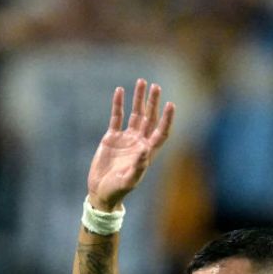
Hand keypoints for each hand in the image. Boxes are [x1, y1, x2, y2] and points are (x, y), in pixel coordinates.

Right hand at [88, 78, 174, 211]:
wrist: (101, 191)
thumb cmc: (118, 189)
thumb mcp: (128, 180)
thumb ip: (137, 166)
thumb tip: (145, 150)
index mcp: (147, 152)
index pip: (161, 132)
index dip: (167, 119)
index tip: (171, 104)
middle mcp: (139, 142)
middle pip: (149, 118)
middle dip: (153, 102)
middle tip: (156, 86)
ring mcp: (126, 138)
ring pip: (135, 114)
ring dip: (139, 99)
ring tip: (141, 82)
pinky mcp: (112, 137)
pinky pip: (116, 117)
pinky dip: (118, 104)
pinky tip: (119, 91)